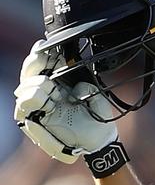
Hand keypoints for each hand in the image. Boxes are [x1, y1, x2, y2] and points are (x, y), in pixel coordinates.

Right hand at [14, 41, 116, 162]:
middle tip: (44, 57)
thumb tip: (74, 82)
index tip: (46, 45)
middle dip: (35, 62)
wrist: (99, 139)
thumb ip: (83, 84)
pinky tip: (47, 101)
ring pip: (24, 88)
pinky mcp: (36, 120)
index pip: (44, 63)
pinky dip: (34, 99)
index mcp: (58, 82)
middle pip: (29, 72)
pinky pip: (25, 106)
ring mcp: (39, 105)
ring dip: (37, 84)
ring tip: (52, 89)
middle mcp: (45, 92)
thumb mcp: (93, 94)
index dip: (42, 53)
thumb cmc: (96, 116)